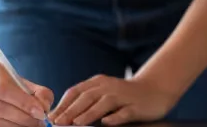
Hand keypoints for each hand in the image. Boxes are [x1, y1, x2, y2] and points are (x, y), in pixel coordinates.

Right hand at [0, 60, 53, 126]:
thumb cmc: (4, 81)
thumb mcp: (21, 80)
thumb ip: (37, 91)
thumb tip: (44, 107)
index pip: (2, 88)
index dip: (23, 102)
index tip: (40, 112)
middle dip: (22, 118)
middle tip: (38, 122)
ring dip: (15, 126)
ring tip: (30, 125)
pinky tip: (18, 126)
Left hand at [48, 75, 178, 125]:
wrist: (155, 88)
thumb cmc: (124, 94)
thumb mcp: (103, 93)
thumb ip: (87, 100)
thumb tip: (64, 114)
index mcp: (97, 82)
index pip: (76, 92)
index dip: (63, 104)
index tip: (51, 116)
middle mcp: (108, 87)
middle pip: (86, 98)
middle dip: (70, 110)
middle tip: (58, 122)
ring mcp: (123, 96)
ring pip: (103, 104)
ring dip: (88, 113)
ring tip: (76, 122)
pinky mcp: (136, 106)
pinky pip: (125, 112)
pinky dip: (115, 117)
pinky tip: (106, 122)